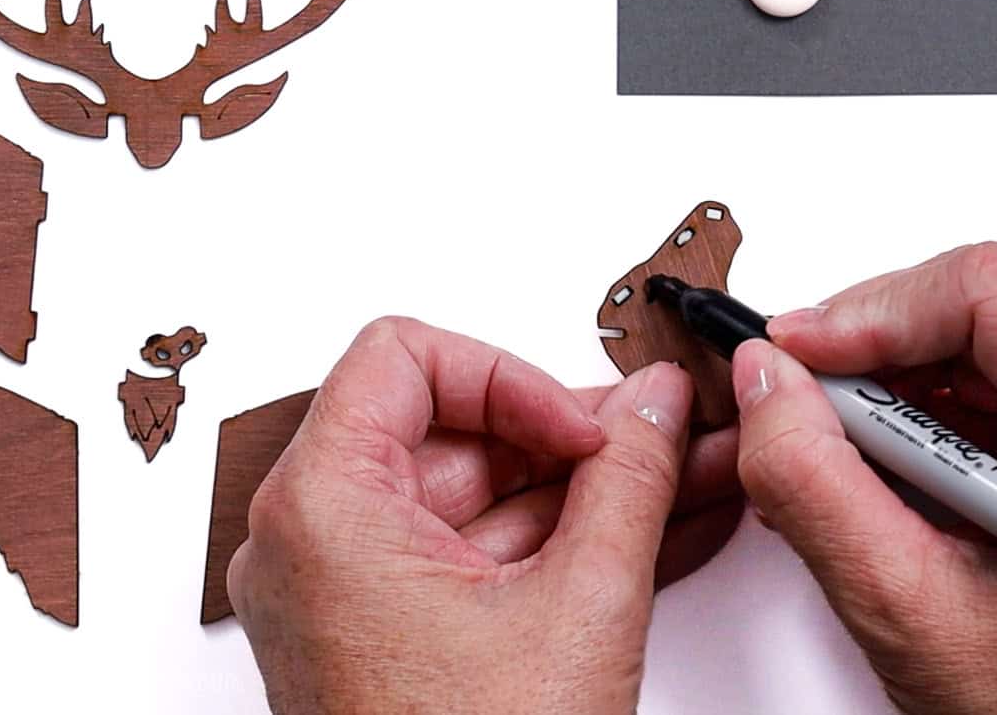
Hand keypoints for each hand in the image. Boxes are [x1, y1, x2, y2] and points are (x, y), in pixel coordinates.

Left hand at [228, 317, 741, 714]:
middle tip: (662, 436)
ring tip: (682, 480)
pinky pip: (479, 556)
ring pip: (478, 498)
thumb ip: (627, 479)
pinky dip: (558, 544)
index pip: (406, 358)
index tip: (587, 424)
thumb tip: (654, 409)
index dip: (511, 373)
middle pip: (452, 429)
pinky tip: (648, 531)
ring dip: (585, 492)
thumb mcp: (579, 607)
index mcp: (322, 510)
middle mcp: (314, 545)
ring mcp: (349, 595)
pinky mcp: (391, 637)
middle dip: (574, 435)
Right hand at [733, 243, 996, 714]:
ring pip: (977, 336)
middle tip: (793, 404)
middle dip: (869, 352)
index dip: (871, 309)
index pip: (989, 292)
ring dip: (887, 385)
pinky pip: (991, 378)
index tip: (791, 351)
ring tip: (830, 454)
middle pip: (981, 305)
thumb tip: (763, 379)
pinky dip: (916, 412)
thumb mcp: (911, 610)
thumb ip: (817, 484)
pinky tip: (877, 470)